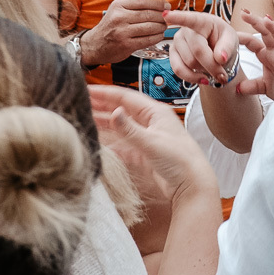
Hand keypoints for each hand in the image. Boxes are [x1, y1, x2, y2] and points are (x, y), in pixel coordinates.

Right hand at [82, 0, 167, 65]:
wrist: (94, 45)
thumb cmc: (110, 26)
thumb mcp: (118, 10)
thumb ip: (135, 6)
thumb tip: (159, 4)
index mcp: (119, 5)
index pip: (144, 1)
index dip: (159, 3)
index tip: (167, 6)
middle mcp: (120, 17)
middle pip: (149, 14)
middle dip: (162, 17)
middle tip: (167, 18)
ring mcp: (123, 32)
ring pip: (150, 27)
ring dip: (161, 27)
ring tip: (163, 27)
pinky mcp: (126, 45)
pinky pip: (148, 40)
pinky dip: (157, 37)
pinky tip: (158, 35)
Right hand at [88, 85, 216, 205]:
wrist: (192, 185)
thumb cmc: (180, 160)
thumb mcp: (152, 142)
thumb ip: (130, 129)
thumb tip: (113, 112)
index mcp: (155, 112)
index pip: (126, 97)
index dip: (105, 93)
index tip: (87, 90)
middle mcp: (151, 122)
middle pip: (122, 109)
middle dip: (102, 105)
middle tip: (81, 101)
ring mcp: (148, 137)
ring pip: (122, 126)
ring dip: (105, 122)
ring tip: (85, 118)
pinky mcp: (145, 154)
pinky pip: (124, 144)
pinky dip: (112, 142)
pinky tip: (99, 142)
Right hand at [166, 10, 238, 85]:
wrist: (216, 50)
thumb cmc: (223, 40)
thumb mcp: (231, 39)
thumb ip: (228, 47)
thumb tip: (220, 58)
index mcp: (202, 21)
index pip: (189, 19)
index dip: (177, 18)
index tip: (166, 15)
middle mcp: (185, 29)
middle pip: (197, 51)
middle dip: (212, 66)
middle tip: (223, 75)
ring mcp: (176, 42)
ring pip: (190, 63)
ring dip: (204, 71)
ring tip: (212, 69)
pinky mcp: (173, 54)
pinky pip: (179, 70)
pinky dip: (192, 78)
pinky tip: (202, 78)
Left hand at [237, 9, 273, 99]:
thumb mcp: (263, 87)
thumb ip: (251, 85)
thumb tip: (237, 88)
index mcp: (266, 54)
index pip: (252, 42)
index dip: (242, 37)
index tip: (230, 32)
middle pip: (266, 33)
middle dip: (256, 22)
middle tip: (244, 13)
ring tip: (266, 20)